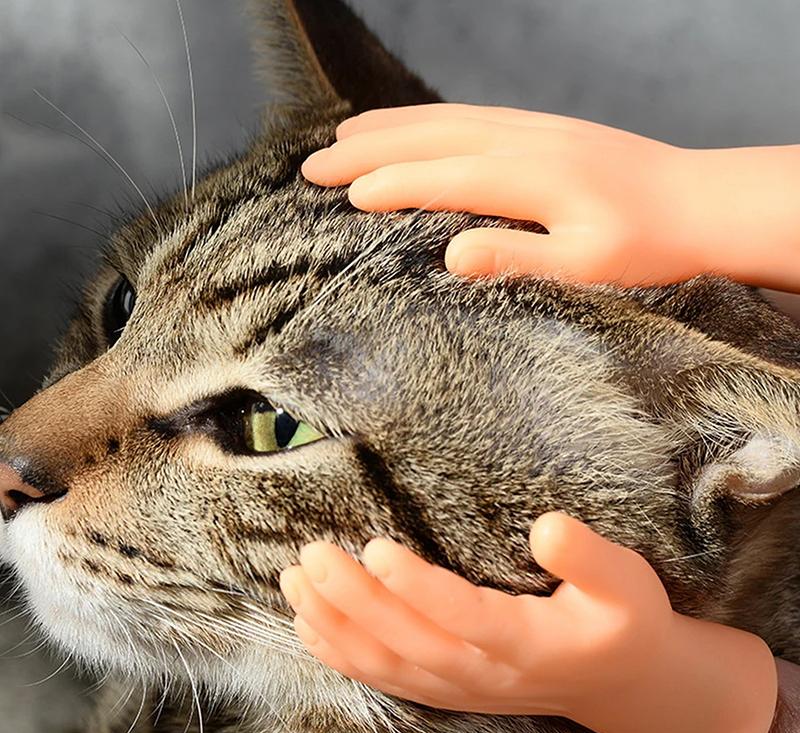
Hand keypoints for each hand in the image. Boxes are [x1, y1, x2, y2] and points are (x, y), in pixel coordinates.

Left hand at [280, 512, 776, 732]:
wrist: (617, 683)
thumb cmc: (620, 621)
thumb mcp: (626, 583)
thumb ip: (590, 557)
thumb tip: (547, 527)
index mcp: (526, 643)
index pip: (460, 615)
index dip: (416, 587)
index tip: (376, 548)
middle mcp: (483, 672)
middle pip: (407, 639)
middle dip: (353, 599)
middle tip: (312, 555)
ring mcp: (459, 687)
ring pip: (385, 663)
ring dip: (334, 625)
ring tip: (294, 583)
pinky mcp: (445, 689)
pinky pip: (385, 679)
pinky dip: (342, 656)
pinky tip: (309, 626)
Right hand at [302, 103, 799, 290]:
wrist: (704, 204)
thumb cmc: (651, 246)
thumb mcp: (589, 268)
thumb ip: (518, 257)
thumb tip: (450, 254)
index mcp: (536, 177)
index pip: (446, 177)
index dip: (392, 184)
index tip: (343, 197)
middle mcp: (529, 141)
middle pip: (434, 138)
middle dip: (370, 150)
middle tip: (314, 166)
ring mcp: (537, 128)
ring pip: (448, 120)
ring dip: (392, 127)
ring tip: (344, 138)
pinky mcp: (545, 129)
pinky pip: (474, 116)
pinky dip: (430, 120)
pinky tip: (412, 129)